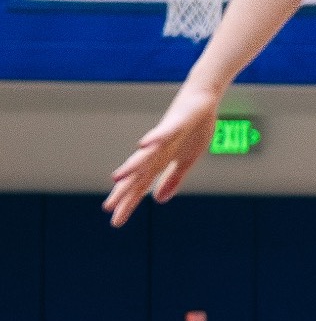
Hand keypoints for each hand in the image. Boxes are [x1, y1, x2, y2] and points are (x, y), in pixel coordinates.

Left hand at [104, 84, 221, 225]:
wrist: (201, 100)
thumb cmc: (193, 129)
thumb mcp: (187, 161)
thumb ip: (172, 179)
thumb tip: (157, 200)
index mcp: (159, 161)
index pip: (141, 185)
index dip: (128, 202)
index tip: (116, 220)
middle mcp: (156, 151)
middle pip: (138, 174)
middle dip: (125, 192)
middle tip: (109, 209)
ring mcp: (164, 137)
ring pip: (146, 155)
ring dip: (132, 167)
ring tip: (117, 179)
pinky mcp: (175, 123)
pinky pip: (163, 131)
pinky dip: (154, 138)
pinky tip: (143, 144)